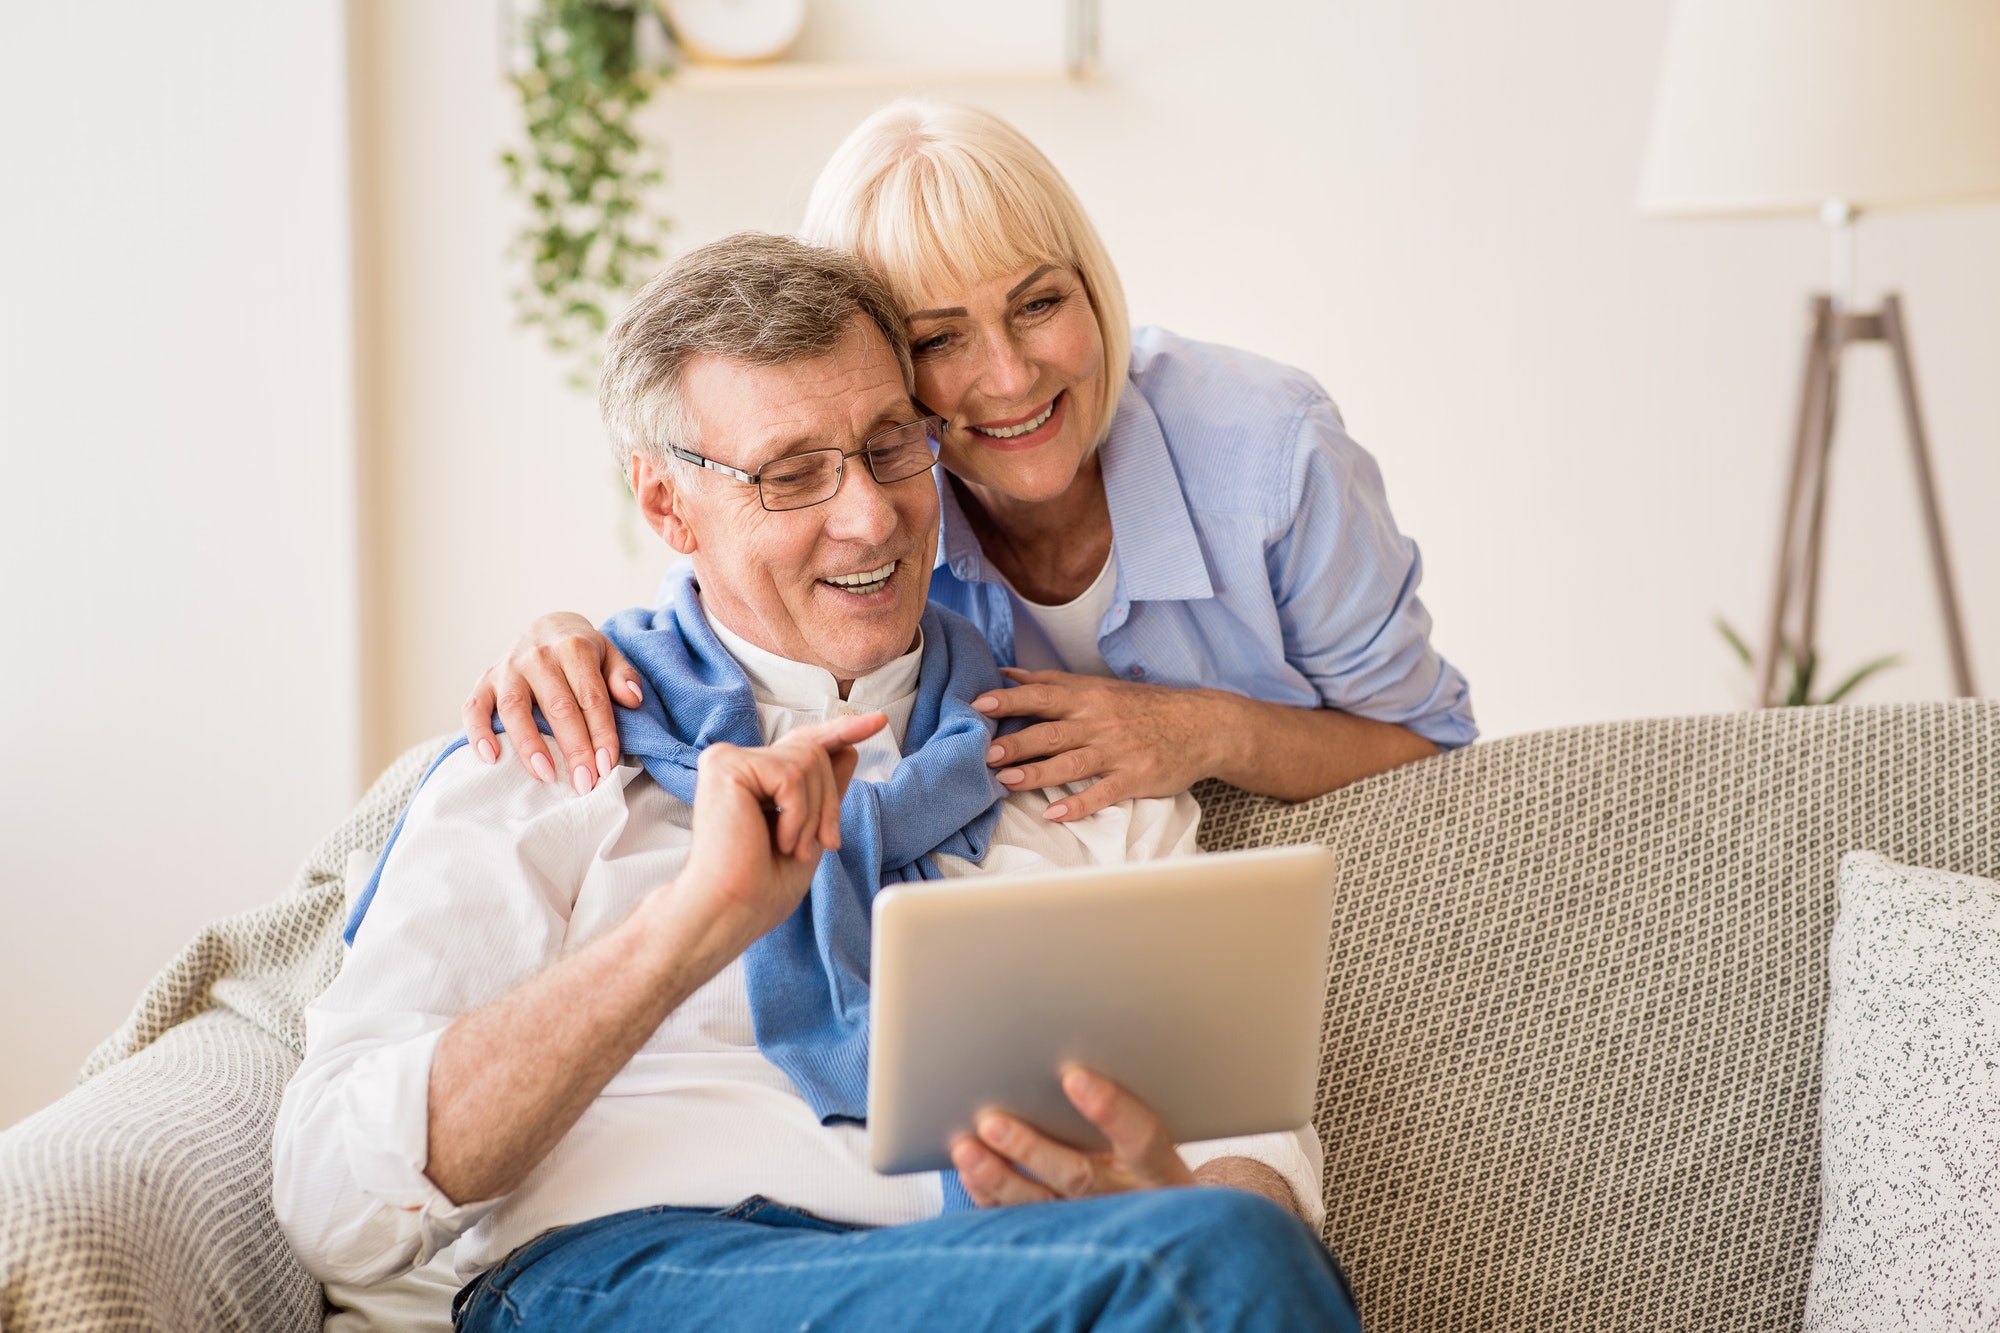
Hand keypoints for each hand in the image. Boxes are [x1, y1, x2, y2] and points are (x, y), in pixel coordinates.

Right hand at [463, 613, 644, 794]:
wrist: (546, 628)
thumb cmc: (582, 651)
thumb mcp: (610, 654)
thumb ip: (623, 675)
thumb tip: (633, 698)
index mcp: (573, 649)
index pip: (591, 697)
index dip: (600, 732)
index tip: (607, 764)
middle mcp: (538, 657)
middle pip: (558, 706)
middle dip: (573, 748)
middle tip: (584, 782)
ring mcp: (507, 669)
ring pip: (514, 708)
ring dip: (529, 745)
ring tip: (545, 775)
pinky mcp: (485, 681)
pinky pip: (474, 707)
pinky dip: (478, 732)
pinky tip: (490, 757)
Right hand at [674, 712, 886, 951]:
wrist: (730, 910)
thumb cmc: (761, 885)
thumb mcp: (809, 831)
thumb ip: (824, 790)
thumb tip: (848, 749)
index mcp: (753, 777)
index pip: (804, 745)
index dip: (842, 731)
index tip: (878, 721)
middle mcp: (736, 761)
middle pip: (814, 753)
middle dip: (829, 803)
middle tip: (820, 846)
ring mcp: (727, 759)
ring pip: (808, 761)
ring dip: (814, 814)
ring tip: (793, 849)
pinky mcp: (725, 764)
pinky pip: (790, 775)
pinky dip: (798, 814)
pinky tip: (779, 841)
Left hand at [949, 1065, 1196, 1206]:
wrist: (1160, 1217)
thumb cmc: (1144, 1157)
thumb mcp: (1148, 1130)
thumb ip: (1118, 1109)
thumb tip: (1066, 1068)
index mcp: (1159, 1166)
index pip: (1143, 1137)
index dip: (1110, 1108)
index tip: (1073, 1076)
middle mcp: (1128, 1199)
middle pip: (1079, 1177)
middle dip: (1031, 1151)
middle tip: (992, 1122)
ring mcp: (1095, 1224)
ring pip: (1044, 1206)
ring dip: (1000, 1178)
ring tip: (966, 1149)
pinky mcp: (1065, 1237)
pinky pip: (1024, 1224)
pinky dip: (992, 1198)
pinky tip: (971, 1174)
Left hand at [972, 669, 1231, 820]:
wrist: (1203, 725)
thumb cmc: (1144, 706)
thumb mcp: (1100, 686)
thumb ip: (1052, 682)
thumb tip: (1007, 674)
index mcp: (1089, 698)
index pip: (1042, 696)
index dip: (1009, 700)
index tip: (978, 704)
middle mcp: (1100, 722)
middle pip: (1051, 732)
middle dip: (1016, 743)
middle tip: (984, 752)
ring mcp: (1118, 752)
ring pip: (1071, 763)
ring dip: (1037, 773)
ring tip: (1006, 781)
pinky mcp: (1135, 778)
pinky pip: (1102, 793)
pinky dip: (1078, 804)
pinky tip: (1054, 813)